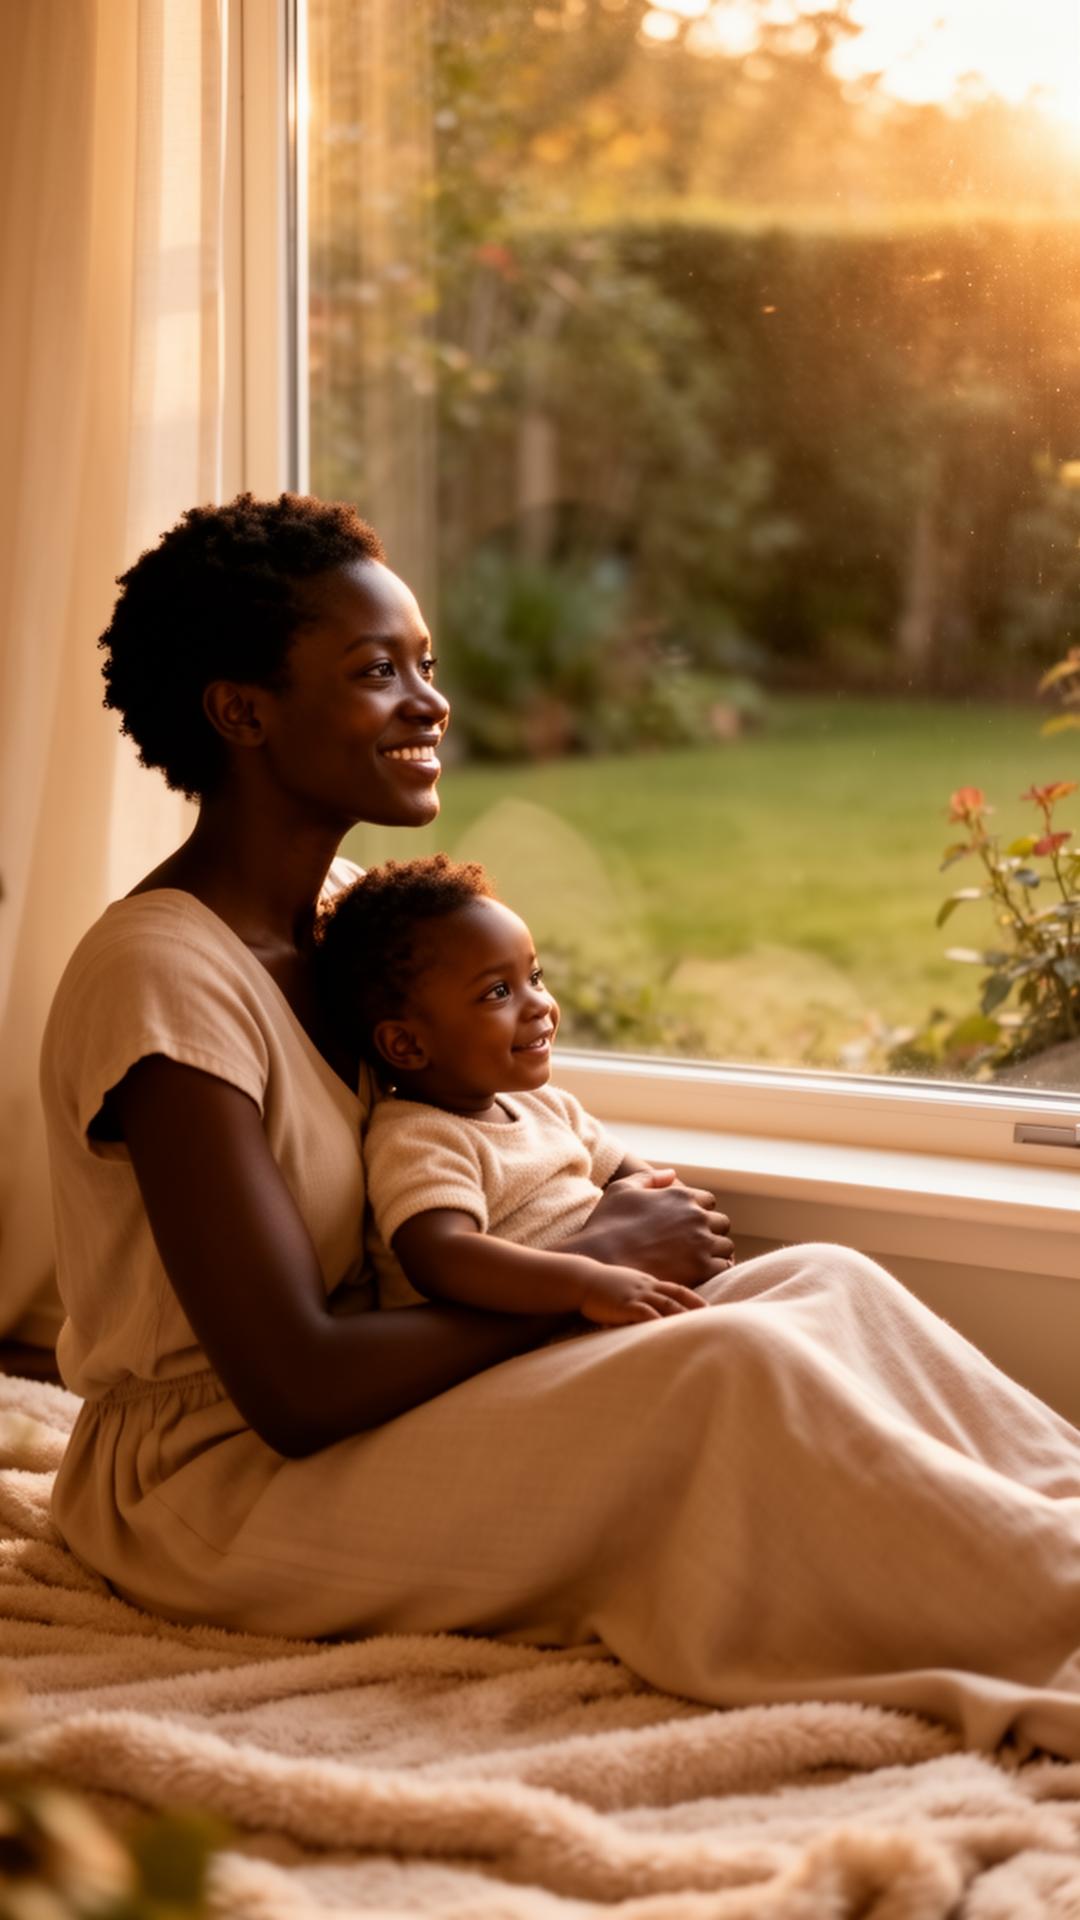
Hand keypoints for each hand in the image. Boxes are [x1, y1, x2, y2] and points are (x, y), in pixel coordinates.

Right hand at [572, 1169, 732, 1287]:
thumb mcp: (623, 1189)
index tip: (688, 1226)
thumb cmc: (607, 1224)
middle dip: (711, 1232)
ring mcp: (701, 1243)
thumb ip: (650, 1178)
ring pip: (726, 1246)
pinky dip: (716, 1270)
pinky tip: (701, 1274)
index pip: (709, 1202)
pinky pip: (723, 1267)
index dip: (699, 1213)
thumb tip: (672, 1174)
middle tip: (695, 1245)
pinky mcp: (702, 1268)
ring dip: (716, 1252)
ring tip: (699, 1261)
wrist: (602, 1260)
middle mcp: (696, 1216)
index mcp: (681, 1196)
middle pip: (721, 1223)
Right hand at [577, 1264, 707, 1325]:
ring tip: (699, 1329)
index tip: (709, 1309)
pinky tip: (668, 1332)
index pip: (678, 1289)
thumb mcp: (624, 1285)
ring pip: (667, 1305)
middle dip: (696, 1309)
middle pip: (677, 1298)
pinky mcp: (625, 1305)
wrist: (581, 1279)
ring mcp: (637, 1295)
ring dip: (684, 1317)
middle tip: (714, 1321)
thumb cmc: (599, 1285)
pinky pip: (646, 1314)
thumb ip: (637, 1294)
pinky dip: (659, 1323)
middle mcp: (646, 1287)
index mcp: (647, 1282)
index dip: (695, 1299)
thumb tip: (644, 1309)